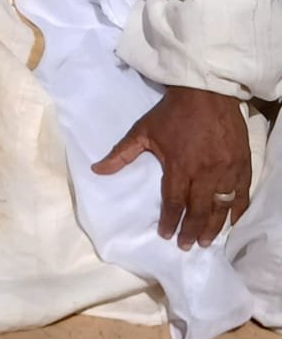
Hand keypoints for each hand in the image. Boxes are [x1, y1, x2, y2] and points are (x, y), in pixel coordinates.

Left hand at [93, 87, 250, 249]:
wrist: (206, 93)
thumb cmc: (171, 113)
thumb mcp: (142, 131)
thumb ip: (121, 154)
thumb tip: (96, 170)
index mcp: (179, 166)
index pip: (174, 202)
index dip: (169, 220)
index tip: (164, 234)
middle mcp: (204, 172)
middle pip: (198, 210)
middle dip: (191, 231)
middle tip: (187, 246)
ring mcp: (226, 170)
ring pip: (221, 207)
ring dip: (213, 226)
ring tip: (206, 241)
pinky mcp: (243, 165)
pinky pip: (241, 195)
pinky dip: (236, 211)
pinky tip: (230, 223)